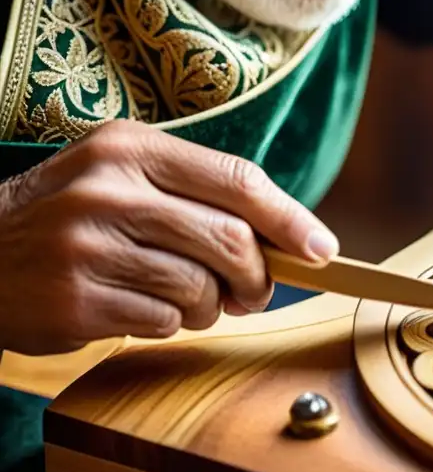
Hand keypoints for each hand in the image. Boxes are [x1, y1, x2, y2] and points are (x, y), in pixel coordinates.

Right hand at [0, 120, 338, 355]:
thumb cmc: (71, 215)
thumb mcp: (126, 176)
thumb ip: (200, 197)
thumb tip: (292, 242)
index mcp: (131, 149)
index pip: (238, 181)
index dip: (290, 220)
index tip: (322, 250)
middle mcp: (109, 191)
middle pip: (231, 241)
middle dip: (257, 277)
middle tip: (252, 292)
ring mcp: (88, 247)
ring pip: (201, 289)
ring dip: (209, 306)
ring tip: (184, 299)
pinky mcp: (76, 300)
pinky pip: (163, 322)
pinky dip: (168, 323)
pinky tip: (140, 308)